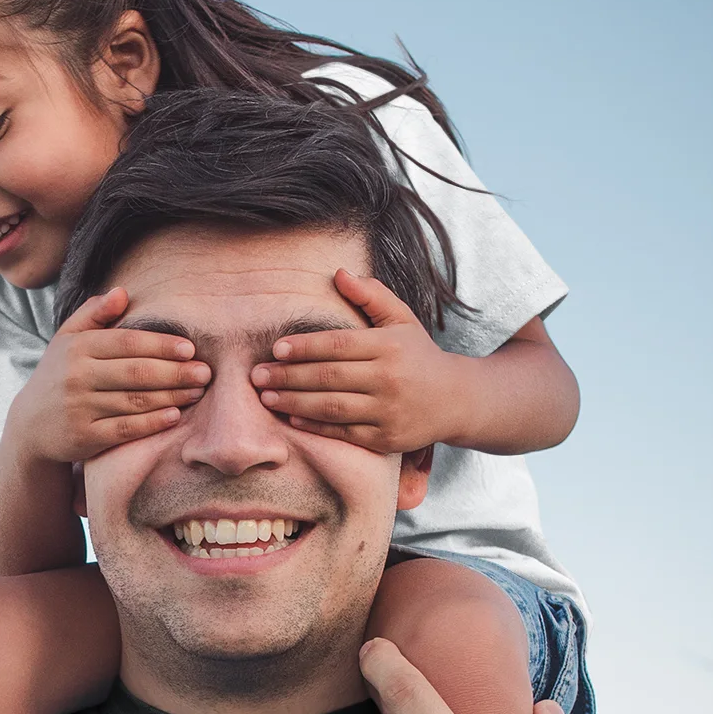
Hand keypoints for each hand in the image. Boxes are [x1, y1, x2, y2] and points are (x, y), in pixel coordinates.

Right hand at [10, 287, 208, 463]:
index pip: (127, 343)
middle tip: (205, 372)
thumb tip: (122, 292)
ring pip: (135, 401)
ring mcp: (80, 408)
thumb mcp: (67, 340)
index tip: (190, 348)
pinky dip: (152, 423)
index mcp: (77, 348)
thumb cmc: (58, 376)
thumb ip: (94, 314)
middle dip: (175, 372)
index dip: (161, 345)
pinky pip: (125, 428)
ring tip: (197, 392)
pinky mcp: (84, 437)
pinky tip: (174, 415)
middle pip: (136, 372)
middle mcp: (76, 376)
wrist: (30, 427)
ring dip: (171, 396)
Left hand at [249, 270, 462, 451]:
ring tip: (266, 398)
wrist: (455, 400)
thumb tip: (338, 273)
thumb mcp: (402, 319)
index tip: (276, 348)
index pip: (338, 345)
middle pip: (329, 377)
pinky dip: (315, 427)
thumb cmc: (419, 354)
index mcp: (389, 346)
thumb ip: (371, 295)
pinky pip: (344, 433)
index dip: (304, 347)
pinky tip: (292, 419)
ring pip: (332, 407)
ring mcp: (387, 411)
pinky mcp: (385, 439)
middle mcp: (388, 379)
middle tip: (256, 376)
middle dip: (288, 377)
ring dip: (294, 403)